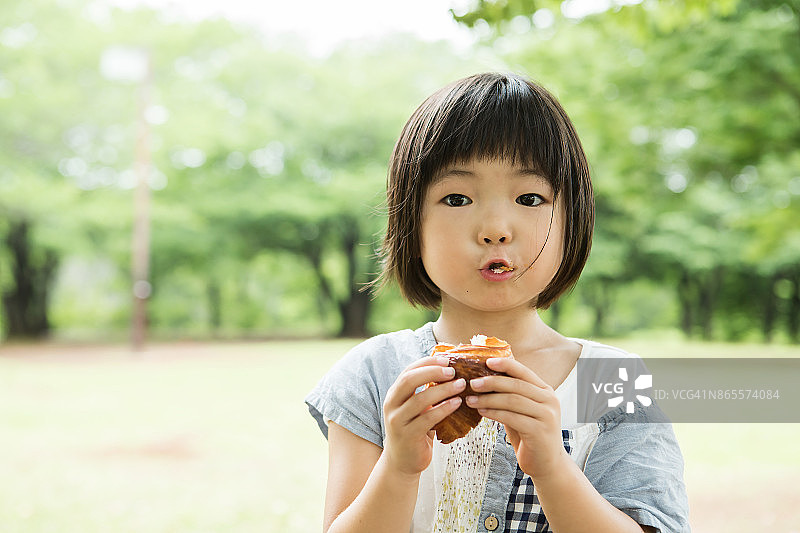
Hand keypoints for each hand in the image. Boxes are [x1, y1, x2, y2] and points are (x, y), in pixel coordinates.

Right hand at [382, 356, 466, 476]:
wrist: (402, 462)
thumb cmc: (414, 430)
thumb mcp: (416, 409)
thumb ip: (425, 392)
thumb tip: (449, 371)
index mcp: (394, 395)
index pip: (408, 371)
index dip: (426, 363)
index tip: (445, 359)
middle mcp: (392, 405)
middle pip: (409, 381)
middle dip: (432, 372)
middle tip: (452, 370)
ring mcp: (398, 421)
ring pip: (420, 400)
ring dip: (443, 390)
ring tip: (460, 385)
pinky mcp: (408, 435)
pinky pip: (427, 418)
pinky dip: (443, 409)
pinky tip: (457, 403)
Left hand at [466, 357, 567, 479]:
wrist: (547, 464)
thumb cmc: (530, 435)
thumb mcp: (522, 411)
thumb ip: (512, 396)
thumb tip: (486, 378)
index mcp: (545, 391)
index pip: (524, 372)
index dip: (505, 364)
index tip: (486, 361)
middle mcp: (549, 400)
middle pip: (516, 385)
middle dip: (492, 382)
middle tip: (472, 383)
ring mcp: (546, 415)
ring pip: (513, 400)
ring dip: (488, 399)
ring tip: (471, 399)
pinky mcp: (540, 431)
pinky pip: (512, 417)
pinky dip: (494, 413)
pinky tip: (481, 412)